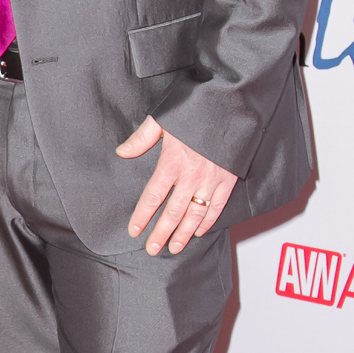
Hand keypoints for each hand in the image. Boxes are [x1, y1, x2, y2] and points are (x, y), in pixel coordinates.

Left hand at [116, 116, 236, 254]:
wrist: (231, 103)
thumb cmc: (196, 108)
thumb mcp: (163, 118)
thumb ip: (142, 137)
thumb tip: (122, 152)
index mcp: (173, 162)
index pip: (153, 196)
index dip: (142, 216)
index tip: (134, 230)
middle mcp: (192, 175)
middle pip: (172, 212)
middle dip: (161, 233)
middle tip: (152, 249)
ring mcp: (211, 179)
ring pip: (195, 214)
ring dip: (183, 233)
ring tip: (174, 247)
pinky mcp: (228, 179)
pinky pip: (217, 206)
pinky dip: (208, 221)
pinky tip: (198, 231)